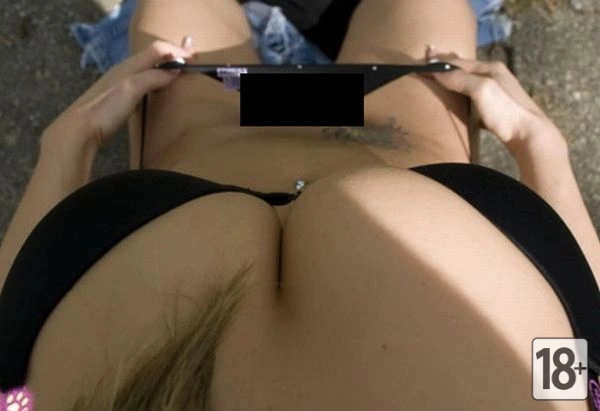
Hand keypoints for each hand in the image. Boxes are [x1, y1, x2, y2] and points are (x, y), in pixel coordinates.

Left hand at [42, 38, 193, 153]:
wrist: (78, 131)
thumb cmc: (105, 109)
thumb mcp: (131, 88)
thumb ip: (153, 77)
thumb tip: (175, 71)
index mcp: (129, 66)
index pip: (158, 49)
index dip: (177, 50)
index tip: (195, 59)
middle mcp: (124, 71)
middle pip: (152, 56)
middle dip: (172, 57)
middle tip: (190, 63)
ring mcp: (119, 85)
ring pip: (146, 69)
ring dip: (164, 68)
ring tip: (178, 76)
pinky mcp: (116, 99)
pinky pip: (141, 82)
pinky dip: (155, 81)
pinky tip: (156, 92)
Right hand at [424, 46, 565, 155]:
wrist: (530, 135)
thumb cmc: (505, 111)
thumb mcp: (481, 90)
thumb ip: (459, 78)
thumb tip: (435, 71)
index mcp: (491, 67)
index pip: (458, 61)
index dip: (439, 61)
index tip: (422, 60)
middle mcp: (495, 75)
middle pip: (465, 69)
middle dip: (446, 67)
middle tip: (428, 66)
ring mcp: (497, 92)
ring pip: (469, 82)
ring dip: (454, 80)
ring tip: (438, 81)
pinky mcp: (497, 108)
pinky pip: (473, 95)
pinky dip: (461, 94)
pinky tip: (456, 99)